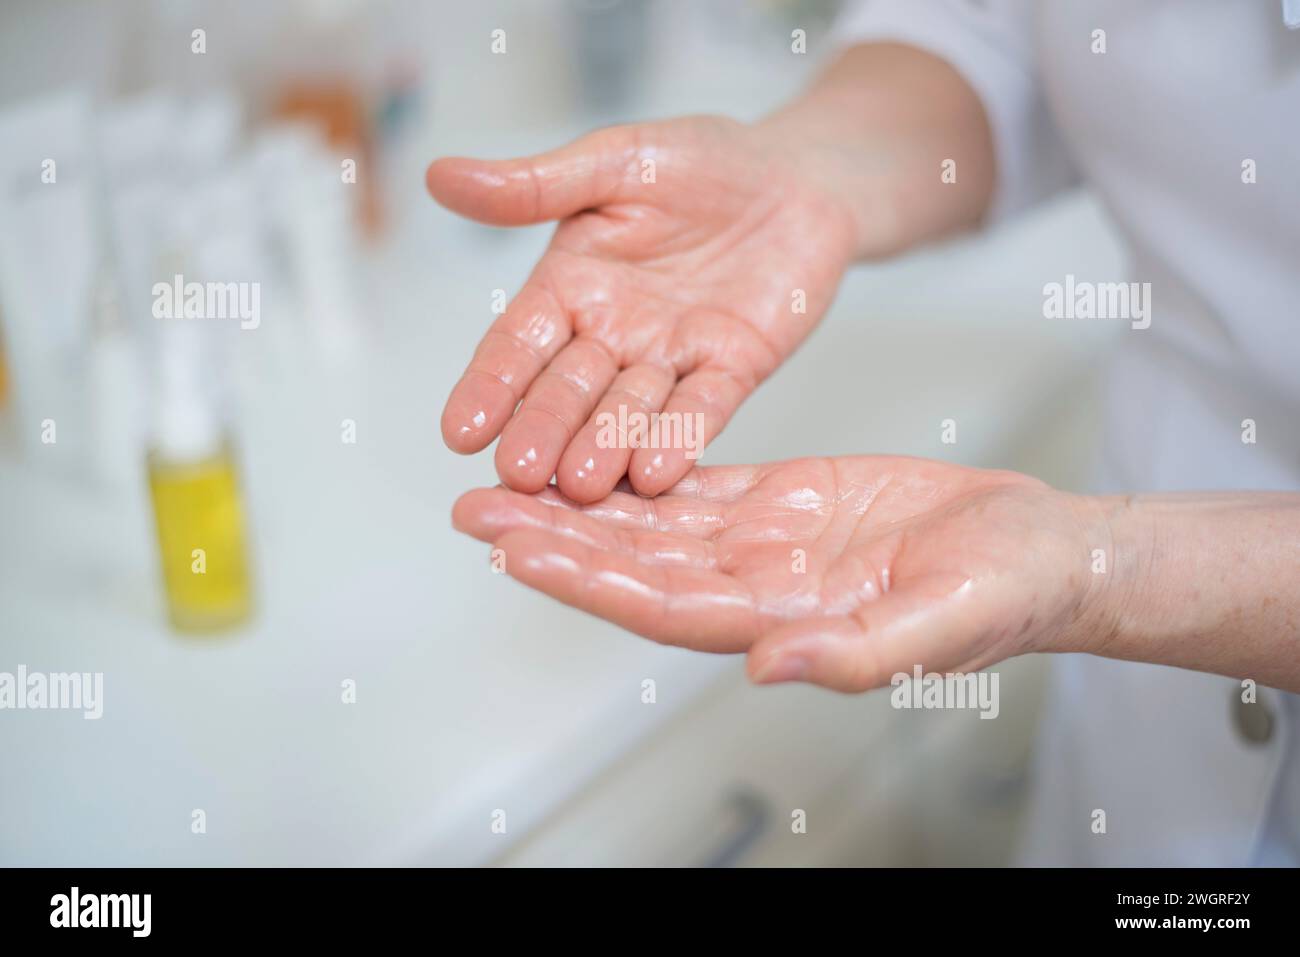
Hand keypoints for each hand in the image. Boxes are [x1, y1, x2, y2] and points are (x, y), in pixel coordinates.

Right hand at [428, 116, 856, 501]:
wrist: (799, 176)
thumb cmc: (703, 161)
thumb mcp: (615, 161)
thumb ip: (537, 185)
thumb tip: (436, 175)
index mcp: (570, 288)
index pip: (518, 344)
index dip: (490, 386)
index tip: (459, 431)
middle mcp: (612, 335)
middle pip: (569, 391)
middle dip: (543, 431)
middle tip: (517, 476)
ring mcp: (671, 359)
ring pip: (630, 411)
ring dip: (606, 448)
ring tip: (582, 485)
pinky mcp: (732, 370)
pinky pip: (703, 409)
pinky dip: (681, 439)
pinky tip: (657, 475)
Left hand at [452, 456, 1111, 692]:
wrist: (1037, 549)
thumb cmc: (1005, 595)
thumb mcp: (944, 625)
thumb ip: (857, 653)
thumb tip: (769, 667)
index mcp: (783, 621)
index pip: (663, 605)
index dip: (589, 580)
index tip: (520, 553)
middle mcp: (755, 586)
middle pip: (634, 563)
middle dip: (554, 538)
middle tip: (476, 509)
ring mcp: (763, 543)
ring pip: (650, 521)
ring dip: (580, 501)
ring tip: (509, 478)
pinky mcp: (781, 500)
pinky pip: (694, 482)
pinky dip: (641, 466)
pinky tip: (595, 449)